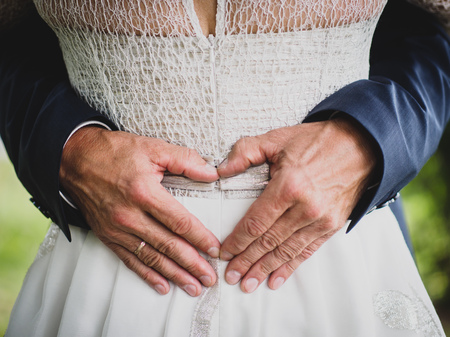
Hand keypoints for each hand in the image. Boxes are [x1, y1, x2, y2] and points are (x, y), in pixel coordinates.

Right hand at [60, 127, 220, 296]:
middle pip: (168, 246)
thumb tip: (211, 173)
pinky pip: (130, 260)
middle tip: (210, 277)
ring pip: (152, 258)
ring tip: (193, 286)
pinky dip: (148, 275)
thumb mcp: (153, 148)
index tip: (215, 249)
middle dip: (193, 264)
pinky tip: (163, 285)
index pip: (179, 222)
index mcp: (144, 193)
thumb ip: (185, 160)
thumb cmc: (114, 152)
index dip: (200, 238)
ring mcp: (117, 229)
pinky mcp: (107, 236)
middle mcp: (130, 216)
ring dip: (175, 274)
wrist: (75, 159)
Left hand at [217, 118, 375, 292]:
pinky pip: (306, 251)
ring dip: (265, 269)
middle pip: (268, 242)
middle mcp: (306, 208)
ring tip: (248, 283)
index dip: (238, 241)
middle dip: (247, 261)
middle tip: (231, 275)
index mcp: (289, 186)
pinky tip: (276, 278)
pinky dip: (290, 267)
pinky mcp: (331, 226)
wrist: (360, 146)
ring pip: (286, 251)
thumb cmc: (317, 142)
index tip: (224, 252)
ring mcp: (321, 219)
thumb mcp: (277, 138)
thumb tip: (220, 169)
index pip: (256, 222)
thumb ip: (245, 152)